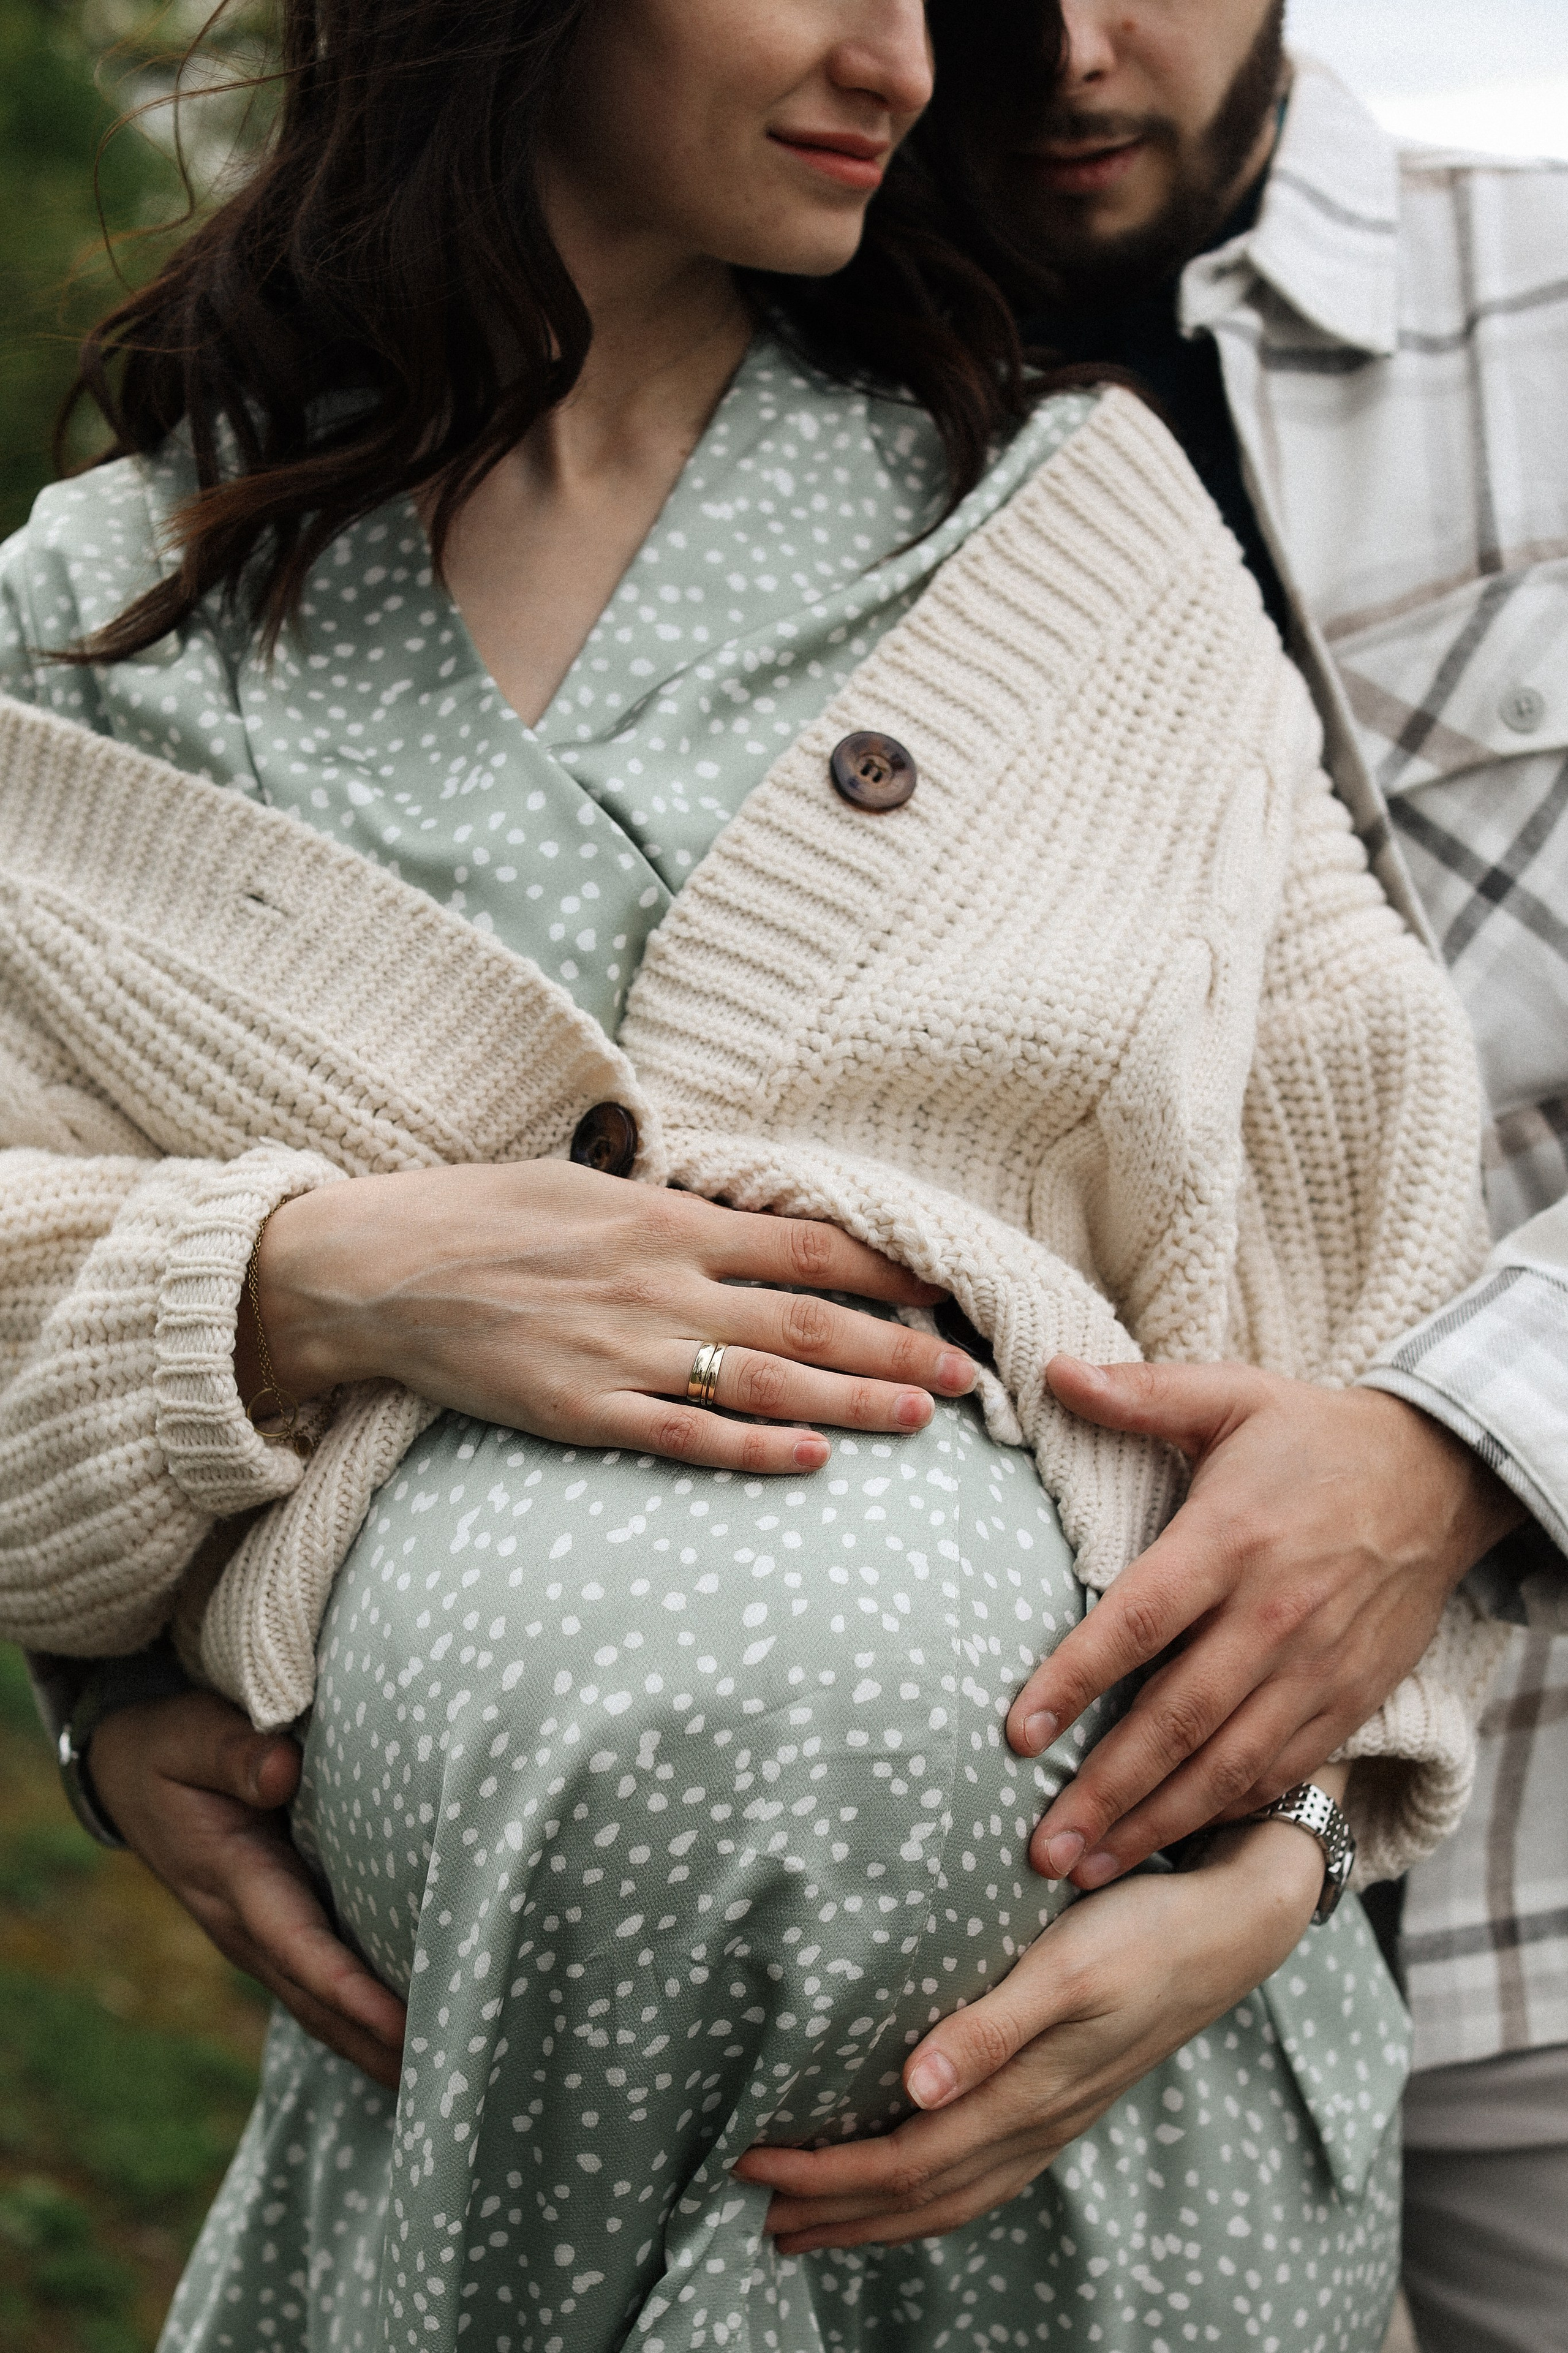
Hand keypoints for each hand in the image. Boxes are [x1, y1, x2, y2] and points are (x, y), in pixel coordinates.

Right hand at [89, 1691, 406, 2089]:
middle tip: (446, 2079)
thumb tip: (283, 1771)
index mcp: (232, 1878)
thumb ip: (233, 1751)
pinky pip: (318, 1984)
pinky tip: (406, 2037)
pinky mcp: (273, 1927)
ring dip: (372, 2046)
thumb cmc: (170, 1746)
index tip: (401, 2026)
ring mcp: (257, 1935)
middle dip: (375, 2044)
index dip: (350, 1991)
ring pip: (318, 2005)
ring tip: (441, 2077)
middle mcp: (245, 1924)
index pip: (298, 1945)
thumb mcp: (189, 1736)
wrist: (127, 1769)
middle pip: (316, 2000)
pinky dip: (359, 2020)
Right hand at [239, 1161, 973, 1475]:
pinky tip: (812, 1461)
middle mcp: (661, 1282)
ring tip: (923, 1419)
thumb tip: (744, 1228)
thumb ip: (673, 1213)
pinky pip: (686, 1435)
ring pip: (765, 1380)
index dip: (889, 1267)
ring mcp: (625, 1351)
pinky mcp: (584, 1411)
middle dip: (898, 1347)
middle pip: (809, 1318)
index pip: (809, 1243)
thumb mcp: (588, 1186)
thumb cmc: (484, 1216)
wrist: (379, 1270)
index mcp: (668, 1219)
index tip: (949, 1287)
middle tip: (969, 1375)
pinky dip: (753, 1449)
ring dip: (850, 1402)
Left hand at [734, 1805, 1328, 2249]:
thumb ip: (989, 2028)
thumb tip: (914, 2089)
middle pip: (919, 2197)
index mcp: (1025, 2094)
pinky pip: (982, 2177)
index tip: (751, 2162)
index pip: (902, 2160)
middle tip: (759, 2217)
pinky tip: (911, 2183)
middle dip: (834, 2213)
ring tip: (814, 2222)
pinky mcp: (1066, 2101)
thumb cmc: (1139, 1933)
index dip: (823, 2175)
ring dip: (876, 2216)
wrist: (1228, 1930)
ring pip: (952, 2197)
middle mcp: (1037, 2122)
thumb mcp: (1063, 1968)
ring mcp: (1055, 2120)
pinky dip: (930, 2197)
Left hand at [1007, 1358, 1523, 1887]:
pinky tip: (1170, 1843)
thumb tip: (1051, 1370)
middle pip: (1177, 1719)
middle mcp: (1273, 1615)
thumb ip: (1140, 1392)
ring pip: (1228, 1765)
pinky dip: (1225, 1813)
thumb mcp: (1232, 1394)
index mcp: (1229, 1541)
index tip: (1017, 1735)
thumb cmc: (1314, 1437)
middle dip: (1106, 1791)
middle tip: (1042, 1850)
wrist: (1441, 1475)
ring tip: (1088, 1872)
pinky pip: (1280, 1771)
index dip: (1074, 1680)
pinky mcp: (1349, 1698)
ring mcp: (1316, 1667)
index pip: (1138, 1622)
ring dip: (1156, 1823)